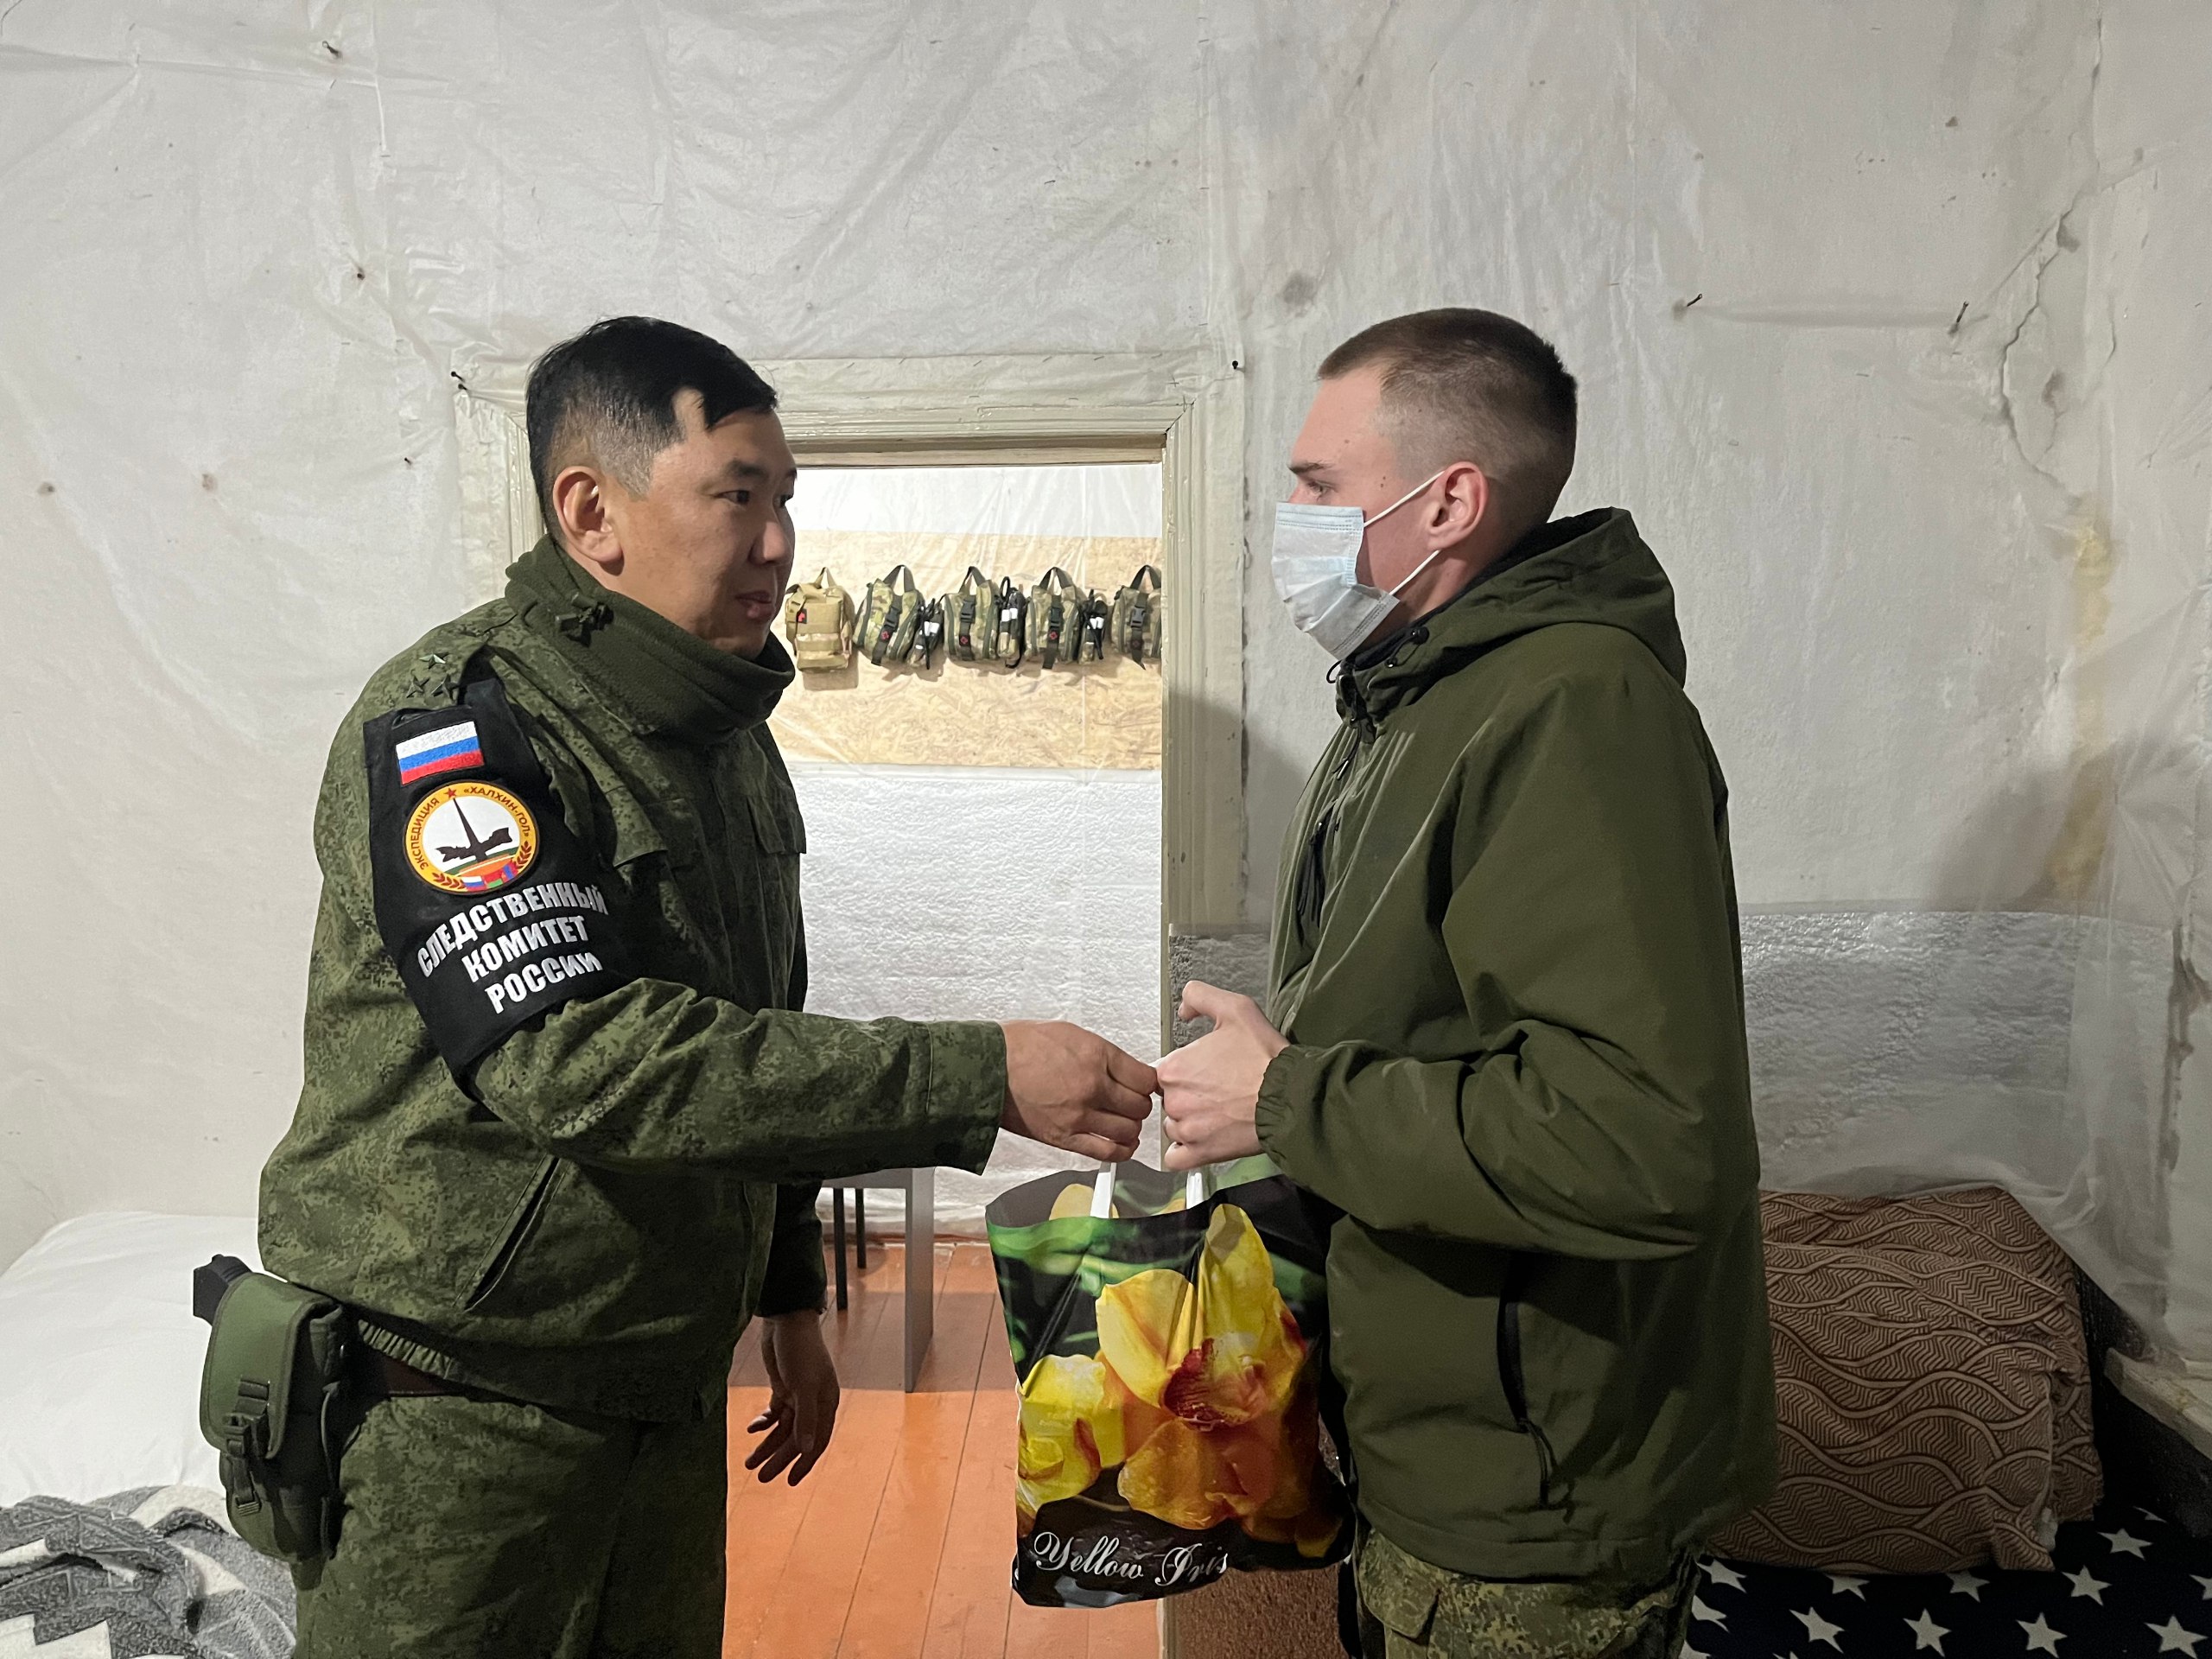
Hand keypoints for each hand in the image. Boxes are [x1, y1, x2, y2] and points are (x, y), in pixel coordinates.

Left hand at [744, 1310, 839, 1484]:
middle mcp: (814, 1402)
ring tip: (749, 1463)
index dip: (804, 1462)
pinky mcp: (783, 1386)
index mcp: (826, 1403)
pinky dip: (764, 1423)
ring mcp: (798, 1395)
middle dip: (778, 1458)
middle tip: (760, 1477)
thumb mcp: (803, 1386)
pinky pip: (774, 1413)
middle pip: (796, 1438)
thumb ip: (806, 1418)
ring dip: (767, 1445)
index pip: (817, 1441)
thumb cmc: (800, 1351)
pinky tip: (752, 1429)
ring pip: (783, 1429)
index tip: (789, 1482)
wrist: (786, 1320)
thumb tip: (808, 1449)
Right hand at [999, 1021, 1156, 1161]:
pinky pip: (1107, 1151)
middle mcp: (1092, 1086)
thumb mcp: (1071, 1034)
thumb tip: (1126, 1069)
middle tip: (1132, 1101)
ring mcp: (1079, 1115)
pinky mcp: (1064, 1137)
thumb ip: (1103, 1054)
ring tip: (1122, 1120)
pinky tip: (1122, 1144)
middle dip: (1139, 1104)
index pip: (1145, 1078)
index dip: (1148, 1084)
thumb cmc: (1021, 1046)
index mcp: (1096, 1055)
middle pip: (1139, 1106)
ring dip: (1130, 1127)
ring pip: (1128, 1130)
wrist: (989, 1067)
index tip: (1146, 1086)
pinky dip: (1121, 1150)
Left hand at [1156, 982, 1287, 1170]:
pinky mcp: (1200, 1153)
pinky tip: (1200, 1139)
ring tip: (1217, 1112)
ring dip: (1188, 1121)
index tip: (1204, 1071)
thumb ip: (1200, 997)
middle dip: (1188, 1095)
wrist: (1290, 1096)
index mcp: (1174, 1067)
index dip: (1185, 1069)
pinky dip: (1183, 1151)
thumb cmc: (1265, 1058)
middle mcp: (1174, 1100)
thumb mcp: (1235, 1009)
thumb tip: (1185, 1008)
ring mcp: (1186, 1129)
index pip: (1164, 1071)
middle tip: (1216, 1090)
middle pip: (1168, 1098)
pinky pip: (1175, 1158)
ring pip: (1173, 1126)